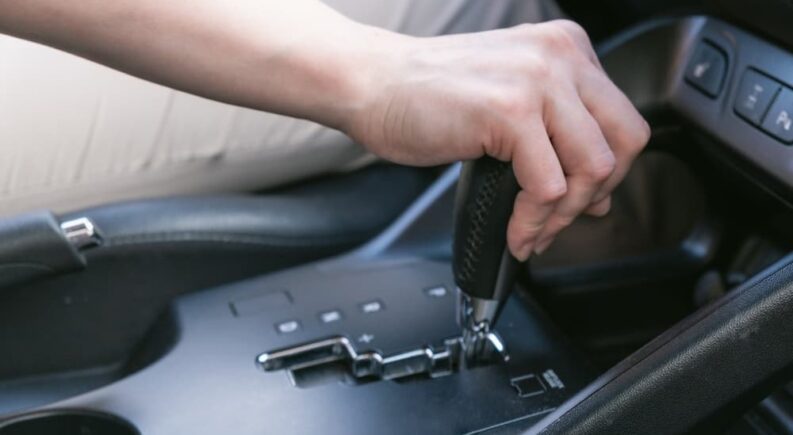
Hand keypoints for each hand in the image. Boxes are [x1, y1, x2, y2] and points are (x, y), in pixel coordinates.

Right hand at [344, 20, 650, 260]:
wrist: (370, 83)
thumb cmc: (425, 96)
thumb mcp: (508, 106)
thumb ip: (556, 139)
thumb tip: (593, 193)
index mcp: (565, 49)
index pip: (622, 120)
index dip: (607, 174)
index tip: (579, 203)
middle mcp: (560, 56)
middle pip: (626, 141)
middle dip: (598, 194)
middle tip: (561, 220)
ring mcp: (538, 79)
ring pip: (594, 167)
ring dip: (565, 215)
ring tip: (532, 232)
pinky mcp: (510, 110)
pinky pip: (548, 186)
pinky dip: (534, 221)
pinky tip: (514, 231)